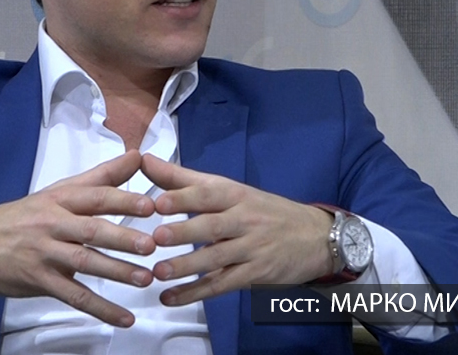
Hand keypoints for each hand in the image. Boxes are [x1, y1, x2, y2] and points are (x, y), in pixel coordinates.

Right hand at [0, 150, 155, 326]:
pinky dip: (100, 308)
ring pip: (84, 262)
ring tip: (145, 278)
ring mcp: (44, 253)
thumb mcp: (58, 191)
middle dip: (123, 237)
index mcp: (60, 198)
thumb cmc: (22, 216)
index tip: (150, 205)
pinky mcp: (38, 280)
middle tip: (152, 245)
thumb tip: (137, 156)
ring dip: (116, 272)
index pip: (95, 196)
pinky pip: (73, 296)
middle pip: (91, 229)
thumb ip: (101, 177)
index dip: (123, 200)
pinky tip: (124, 316)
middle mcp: (52, 223)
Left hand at [140, 153, 334, 305]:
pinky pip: (223, 284)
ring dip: (187, 267)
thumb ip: (182, 178)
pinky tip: (171, 297)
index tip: (158, 201)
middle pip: (212, 226)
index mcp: (235, 194)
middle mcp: (244, 219)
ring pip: (217, 258)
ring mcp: (251, 248)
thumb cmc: (261, 210)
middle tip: (156, 238)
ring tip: (159, 273)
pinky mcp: (255, 274)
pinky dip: (196, 293)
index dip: (184, 196)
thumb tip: (144, 160)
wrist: (314, 236)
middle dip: (184, 231)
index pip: (208, 193)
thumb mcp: (228, 189)